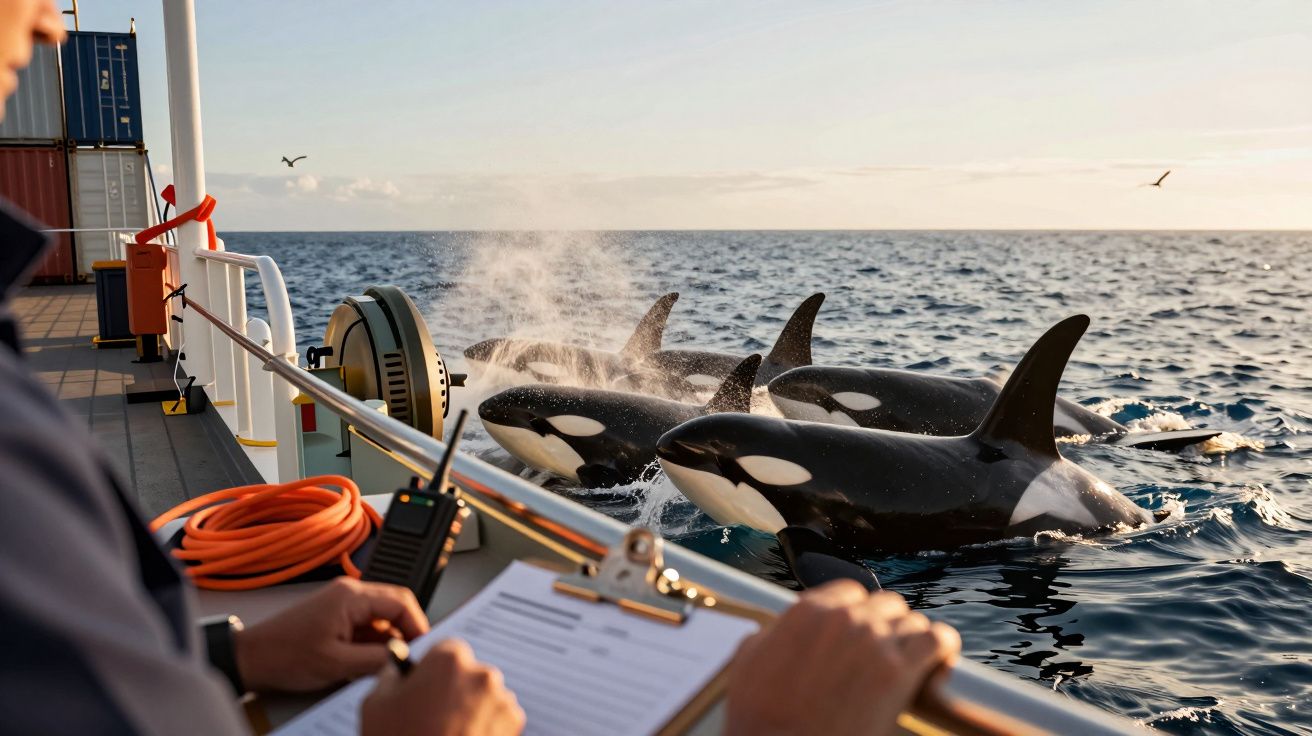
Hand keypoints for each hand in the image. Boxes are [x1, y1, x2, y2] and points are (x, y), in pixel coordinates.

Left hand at [233, 577, 427, 692]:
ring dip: (387, 640)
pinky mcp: (337, 614)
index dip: (418, 625)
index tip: (424, 647)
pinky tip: (367, 661)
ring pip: (382, 618)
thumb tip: (406, 656)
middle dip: (405, 632)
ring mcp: (343, 602)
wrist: (251, 658)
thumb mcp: (337, 663)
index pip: (402, 601)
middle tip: (410, 656)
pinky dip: (373, 643)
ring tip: (383, 664)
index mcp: (351, 595)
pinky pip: (367, 625)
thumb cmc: (283, 655)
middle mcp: (350, 592)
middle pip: (395, 606)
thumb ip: (377, 659)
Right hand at [362, 639, 525, 735]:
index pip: (445, 651)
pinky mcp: (514, 725)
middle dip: (453, 690)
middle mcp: (482, 674)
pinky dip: (485, 728)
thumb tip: (398, 670)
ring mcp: (502, 701)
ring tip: (447, 733)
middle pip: (468, 674)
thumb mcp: (376, 704)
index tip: (426, 685)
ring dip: (471, 709)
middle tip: (433, 716)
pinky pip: (497, 719)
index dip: (433, 670)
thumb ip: (390, 676)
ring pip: (484, 697)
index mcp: (449, 660)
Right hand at [725, 580, 959, 735]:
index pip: (849, 591)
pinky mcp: (899, 673)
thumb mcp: (748, 666)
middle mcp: (844, 617)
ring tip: (912, 660)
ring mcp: (874, 642)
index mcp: (808, 611)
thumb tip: (774, 632)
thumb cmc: (760, 720)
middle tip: (883, 653)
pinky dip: (940, 649)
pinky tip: (938, 661)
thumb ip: (769, 638)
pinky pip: (936, 641)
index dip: (856, 614)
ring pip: (912, 621)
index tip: (860, 632)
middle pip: (884, 604)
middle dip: (885, 626)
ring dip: (912, 640)